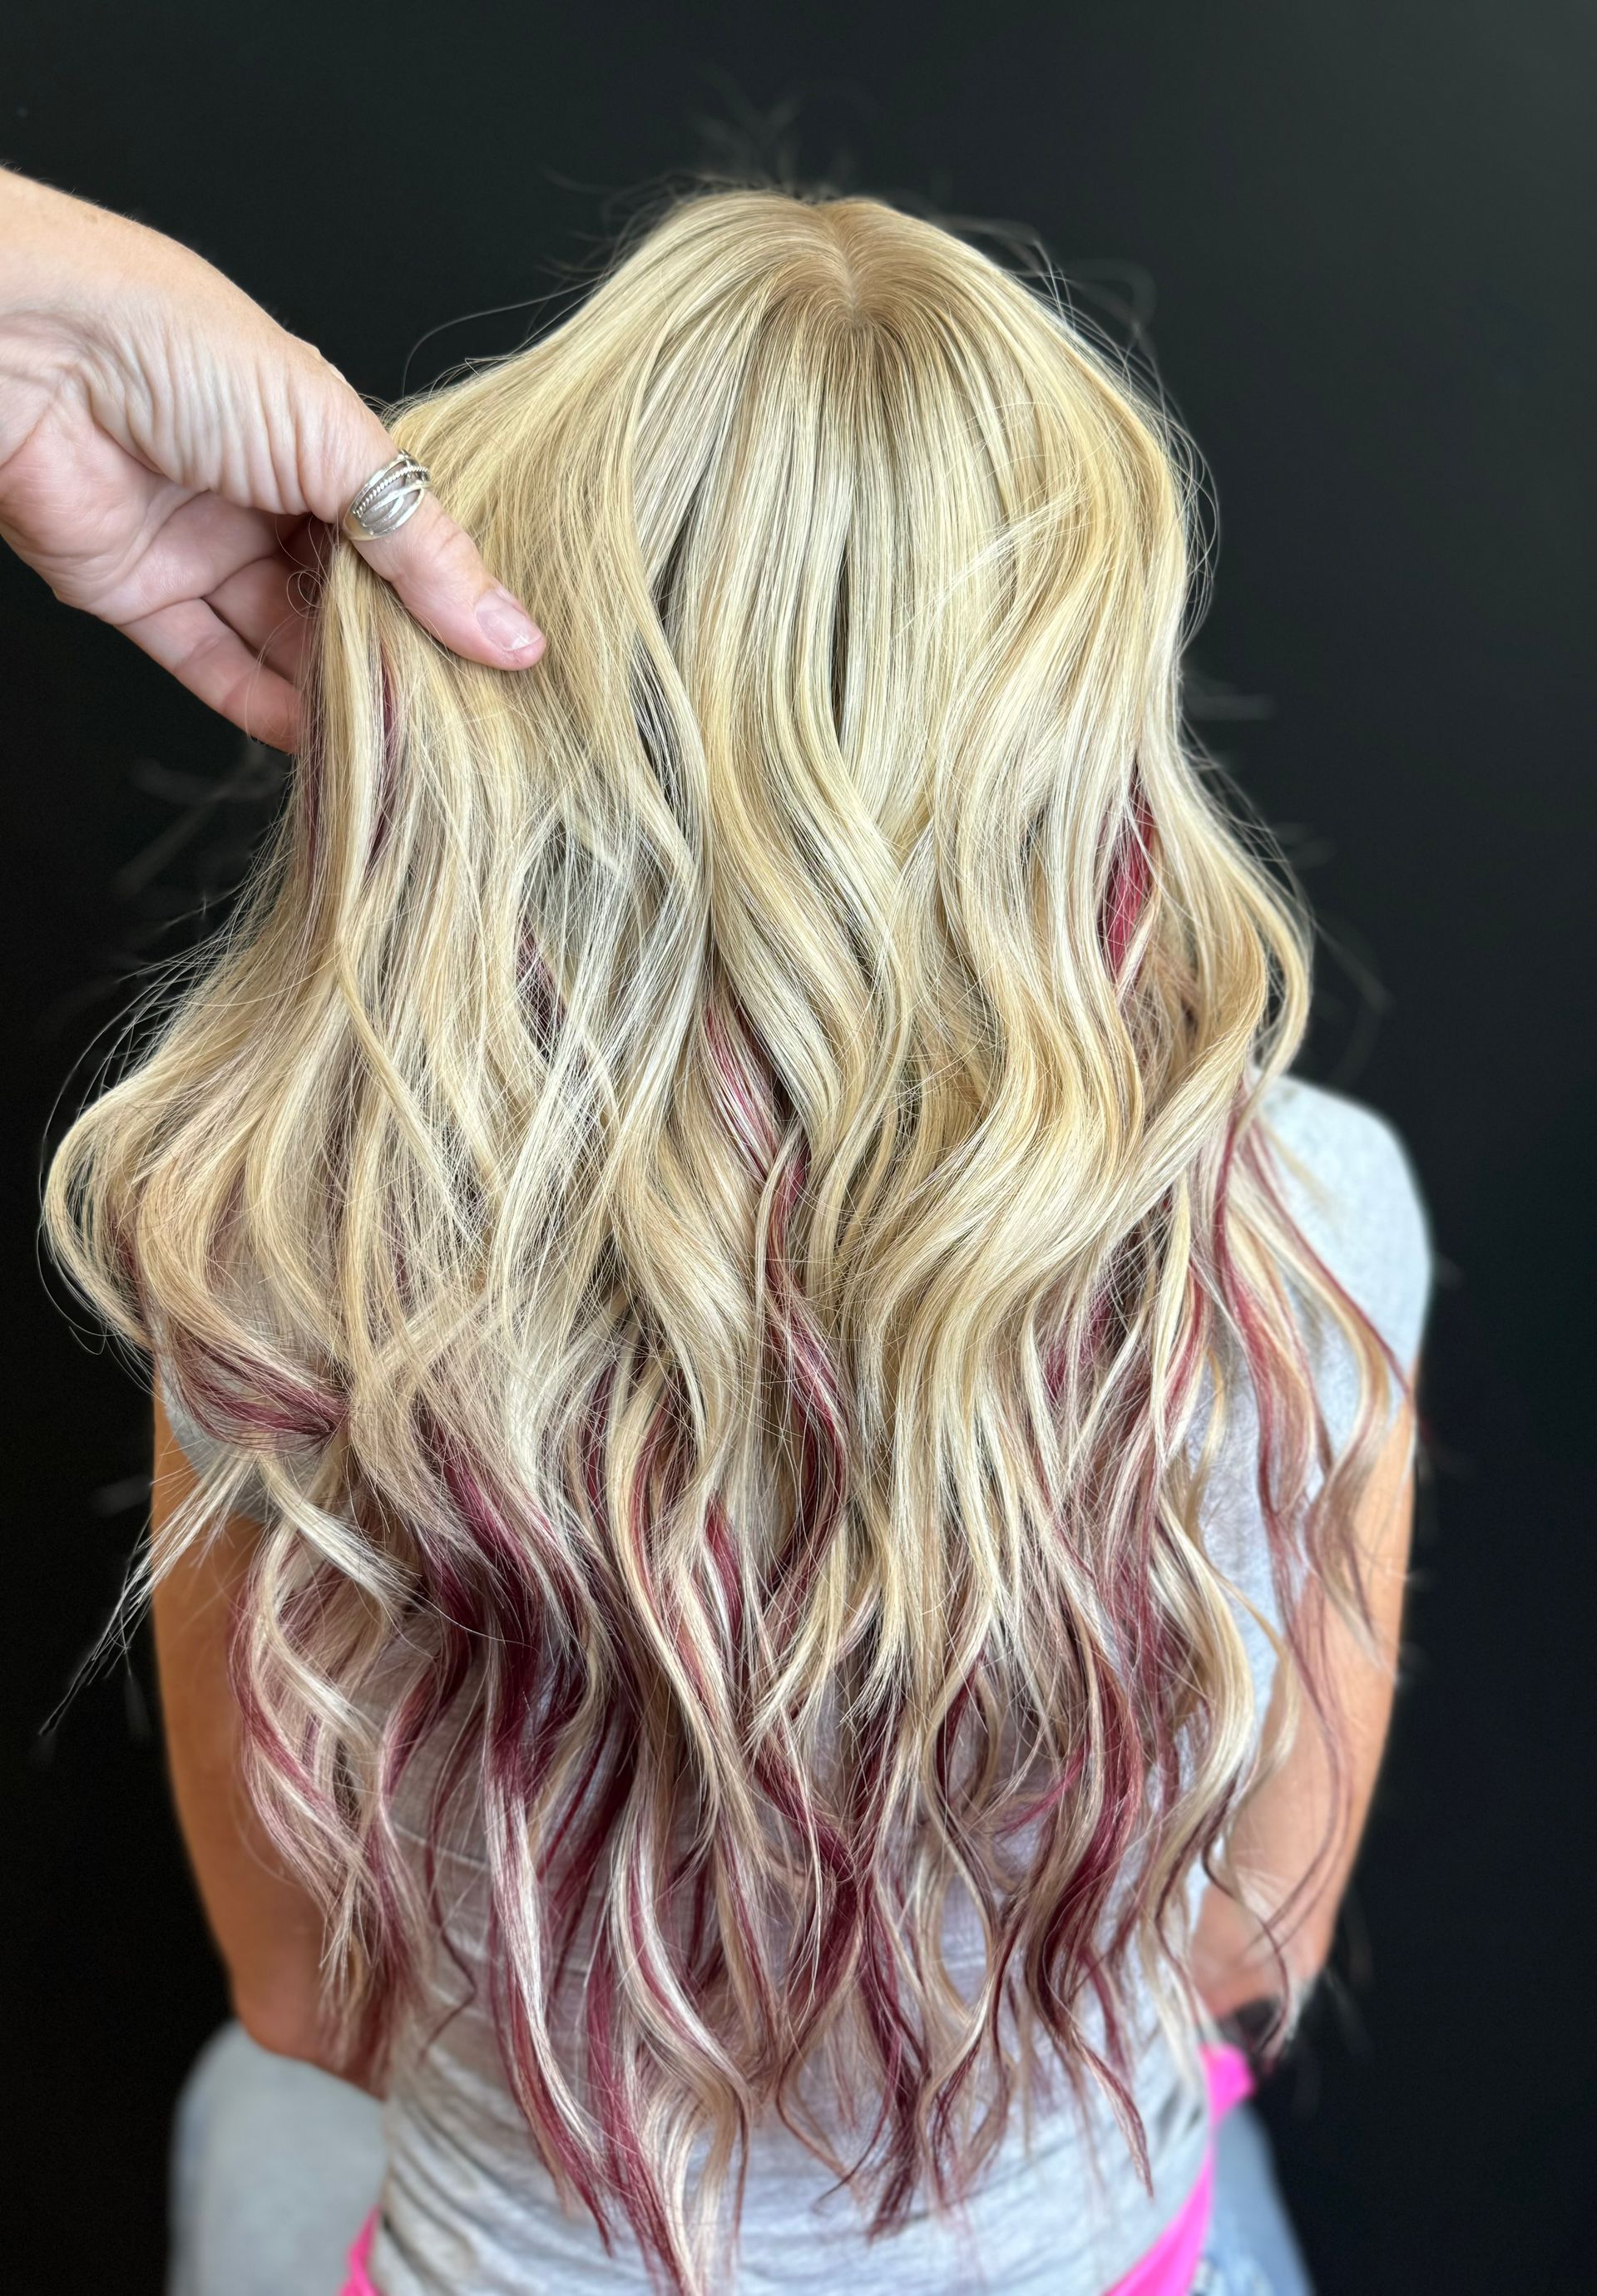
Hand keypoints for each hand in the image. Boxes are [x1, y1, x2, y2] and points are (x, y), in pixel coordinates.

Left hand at [0, 167, 544, 751]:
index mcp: (317, 437)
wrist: (32, 346)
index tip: (502, 666)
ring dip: (337, 692)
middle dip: (399, 656)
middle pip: (346, 598)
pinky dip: (264, 710)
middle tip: (461, 717)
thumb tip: (512, 635)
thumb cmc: (180, 345)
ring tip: (403, 743)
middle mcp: (261, 493)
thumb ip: (423, 550)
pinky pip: (213, 666)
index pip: (400, 537)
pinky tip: (321, 743)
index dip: (446, 599)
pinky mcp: (138, 593)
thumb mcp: (335, 442)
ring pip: (283, 641)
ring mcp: (200, 545)